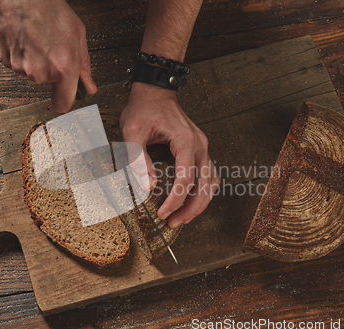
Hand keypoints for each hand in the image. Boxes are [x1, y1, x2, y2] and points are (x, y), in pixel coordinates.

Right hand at [0, 0, 96, 111]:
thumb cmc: (49, 9)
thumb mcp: (78, 35)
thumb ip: (84, 66)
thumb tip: (89, 86)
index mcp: (63, 67)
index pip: (63, 104)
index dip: (65, 100)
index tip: (65, 95)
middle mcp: (41, 72)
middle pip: (48, 85)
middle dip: (52, 71)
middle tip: (52, 48)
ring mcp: (22, 68)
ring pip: (33, 75)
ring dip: (36, 62)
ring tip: (38, 40)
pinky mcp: (7, 62)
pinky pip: (19, 66)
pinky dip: (23, 56)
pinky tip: (26, 40)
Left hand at [120, 82, 219, 227]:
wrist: (155, 90)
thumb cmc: (143, 108)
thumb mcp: (132, 131)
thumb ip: (138, 158)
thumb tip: (149, 186)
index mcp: (185, 140)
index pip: (186, 178)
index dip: (175, 200)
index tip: (162, 213)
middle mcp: (200, 144)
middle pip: (204, 185)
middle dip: (191, 208)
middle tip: (173, 223)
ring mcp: (203, 146)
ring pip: (211, 182)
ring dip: (200, 202)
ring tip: (182, 218)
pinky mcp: (200, 149)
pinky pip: (210, 174)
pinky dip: (204, 191)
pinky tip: (193, 200)